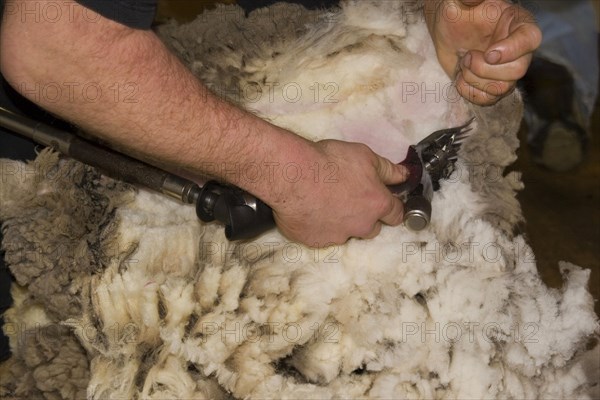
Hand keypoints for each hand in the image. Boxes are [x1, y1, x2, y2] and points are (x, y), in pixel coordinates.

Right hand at [271, 140, 407, 246]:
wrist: (292, 176)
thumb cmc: (329, 162)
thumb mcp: (365, 156)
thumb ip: (388, 170)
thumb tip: (405, 176)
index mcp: (378, 205)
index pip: (396, 214)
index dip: (391, 207)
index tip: (385, 201)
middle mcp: (362, 226)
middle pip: (372, 228)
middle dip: (365, 217)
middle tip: (349, 198)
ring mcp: (338, 237)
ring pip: (347, 233)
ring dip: (342, 222)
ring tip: (325, 202)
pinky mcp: (315, 242)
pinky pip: (322, 236)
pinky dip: (319, 226)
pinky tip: (310, 209)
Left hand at [425, 0, 541, 104]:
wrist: (446, 30)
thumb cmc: (458, 11)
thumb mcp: (460, 1)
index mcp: (518, 23)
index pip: (531, 39)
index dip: (512, 50)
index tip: (489, 53)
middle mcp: (518, 50)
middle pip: (517, 71)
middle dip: (484, 69)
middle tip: (467, 56)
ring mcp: (506, 70)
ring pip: (501, 89)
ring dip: (475, 80)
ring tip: (463, 64)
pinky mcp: (492, 85)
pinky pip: (488, 100)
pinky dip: (470, 93)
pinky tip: (460, 78)